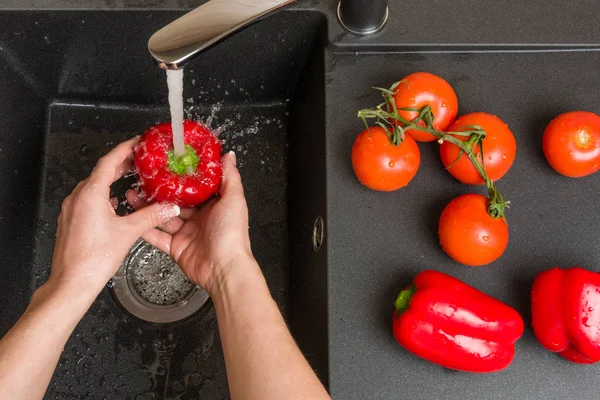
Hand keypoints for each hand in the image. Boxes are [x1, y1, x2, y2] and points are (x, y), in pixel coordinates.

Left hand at [49, 137, 180, 295]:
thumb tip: (169, 208)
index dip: (124, 149)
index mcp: (90, 194)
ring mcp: (71, 210)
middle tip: (137, 159)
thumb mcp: (128, 233)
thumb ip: (151, 216)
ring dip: (110, 180)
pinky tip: (113, 204)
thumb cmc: (93, 259)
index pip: (108, 161)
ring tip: (128, 179)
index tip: (136, 143)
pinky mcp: (70, 221)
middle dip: (120, 164)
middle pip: (100, 172)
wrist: (72, 282)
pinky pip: (87, 200)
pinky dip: (102, 195)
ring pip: (93, 186)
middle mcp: (77, 198)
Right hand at [126, 151, 255, 294]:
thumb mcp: (234, 199)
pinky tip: (132, 217)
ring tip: (132, 193)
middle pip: (176, 202)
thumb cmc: (232, 234)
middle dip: (159, 191)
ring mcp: (186, 233)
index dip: (182, 176)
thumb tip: (228, 155)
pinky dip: (145, 228)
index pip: (195, 187)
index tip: (167, 163)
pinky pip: (158, 237)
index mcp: (214, 206)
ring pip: (163, 217)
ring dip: (148, 207)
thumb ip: (230, 177)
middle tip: (143, 177)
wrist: (224, 268)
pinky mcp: (176, 248)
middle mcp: (200, 219)